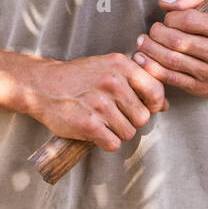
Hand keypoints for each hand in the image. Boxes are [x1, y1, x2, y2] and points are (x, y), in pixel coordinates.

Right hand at [32, 52, 168, 151]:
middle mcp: (112, 82)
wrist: (42, 85)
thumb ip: (136, 82)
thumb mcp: (108, 67)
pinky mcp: (88, 124)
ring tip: (101, 120)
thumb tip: (165, 105)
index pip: (155, 90)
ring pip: (128, 133)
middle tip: (114, 115)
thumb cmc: (79, 77)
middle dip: (131, 121)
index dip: (155, 105)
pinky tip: (94, 131)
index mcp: (120, 65)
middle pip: (143, 117)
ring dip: (117, 132)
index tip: (146, 108)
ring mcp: (99, 103)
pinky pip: (113, 144)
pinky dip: (105, 142)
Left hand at [132, 0, 207, 96]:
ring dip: (150, 49)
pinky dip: (152, 68)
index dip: (172, 17)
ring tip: (143, 42)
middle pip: (178, 41)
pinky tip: (142, 59)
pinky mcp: (202, 89)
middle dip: (157, 33)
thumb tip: (164, 3)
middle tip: (152, 29)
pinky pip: (171, 78)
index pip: (190, 20)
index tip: (168, 18)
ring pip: (172, 60)